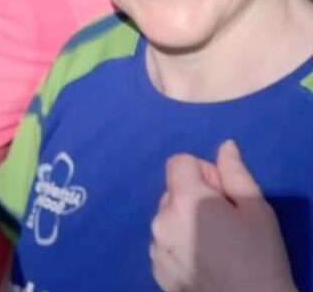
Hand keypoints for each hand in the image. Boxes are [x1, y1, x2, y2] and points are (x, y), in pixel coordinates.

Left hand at [149, 140, 296, 291]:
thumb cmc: (259, 259)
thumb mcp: (257, 211)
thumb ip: (235, 173)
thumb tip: (225, 146)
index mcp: (185, 198)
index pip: (179, 161)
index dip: (203, 172)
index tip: (223, 194)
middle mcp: (161, 218)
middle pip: (173, 190)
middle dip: (194, 197)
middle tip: (225, 223)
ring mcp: (156, 245)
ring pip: (167, 217)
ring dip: (184, 222)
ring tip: (215, 247)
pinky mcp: (156, 269)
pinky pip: (164, 243)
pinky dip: (178, 246)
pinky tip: (203, 263)